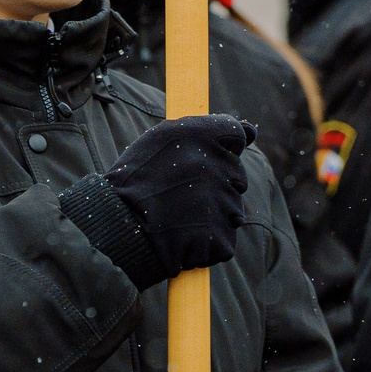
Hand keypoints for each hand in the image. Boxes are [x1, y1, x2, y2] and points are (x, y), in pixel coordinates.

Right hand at [102, 115, 253, 282]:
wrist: (118, 224)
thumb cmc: (137, 179)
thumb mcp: (164, 139)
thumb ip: (211, 130)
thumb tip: (252, 132)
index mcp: (204, 137)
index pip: (237, 135)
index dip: (224, 148)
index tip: (205, 159)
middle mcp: (219, 166)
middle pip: (237, 175)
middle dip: (217, 184)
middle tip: (181, 192)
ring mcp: (223, 203)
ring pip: (232, 208)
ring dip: (213, 213)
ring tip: (179, 215)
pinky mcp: (221, 237)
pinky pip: (224, 239)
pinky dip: (207, 241)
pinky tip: (183, 235)